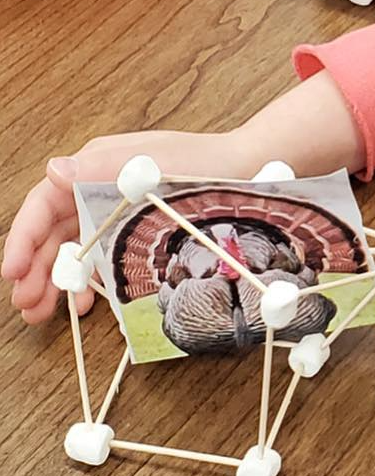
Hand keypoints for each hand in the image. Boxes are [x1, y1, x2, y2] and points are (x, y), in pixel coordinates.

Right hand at [2, 130, 252, 325]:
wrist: (250, 169)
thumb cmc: (203, 161)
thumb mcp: (150, 161)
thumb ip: (100, 167)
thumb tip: (54, 171)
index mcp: (93, 169)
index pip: (43, 205)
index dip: (23, 239)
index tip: (11, 272)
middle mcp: (98, 191)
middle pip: (54, 234)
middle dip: (36, 271)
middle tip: (27, 306)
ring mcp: (119, 214)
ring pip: (75, 251)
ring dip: (57, 282)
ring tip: (44, 315)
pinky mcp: (141, 235)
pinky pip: (106, 261)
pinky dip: (92, 283)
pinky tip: (85, 305)